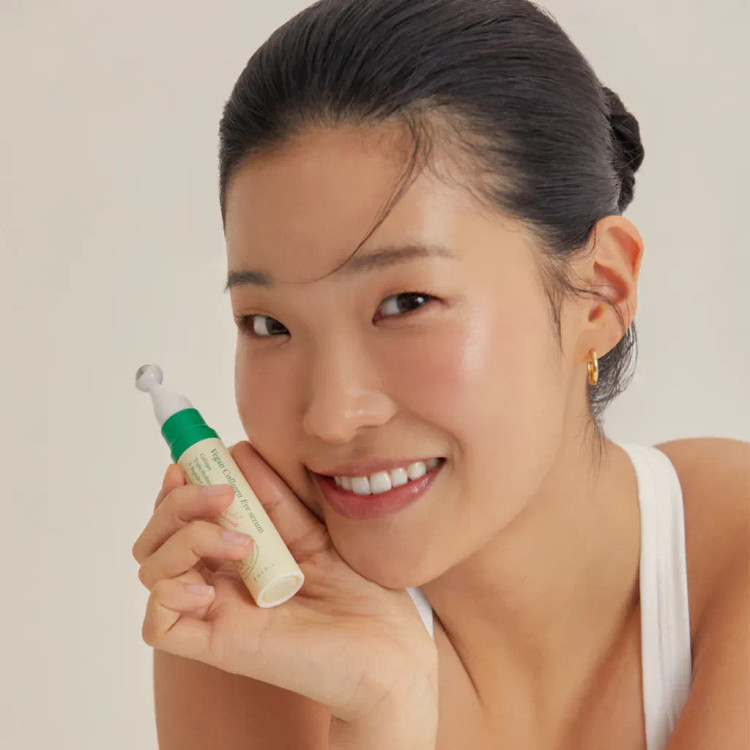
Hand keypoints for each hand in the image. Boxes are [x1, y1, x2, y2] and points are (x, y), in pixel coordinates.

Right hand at [132, 440, 437, 723]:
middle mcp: (219, 583)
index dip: (176, 490)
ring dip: (185, 540)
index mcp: (237, 557)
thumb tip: (240, 451)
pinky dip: (168, 594)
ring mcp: (216, 614)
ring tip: (241, 543)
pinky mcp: (218, 646)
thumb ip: (276, 500)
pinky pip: (157, 624)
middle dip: (177, 504)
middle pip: (156, 540)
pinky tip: (209, 589)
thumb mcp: (315, 532)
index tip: (190, 461)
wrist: (388, 648)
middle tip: (222, 494)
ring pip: (152, 570)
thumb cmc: (358, 595)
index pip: (181, 520)